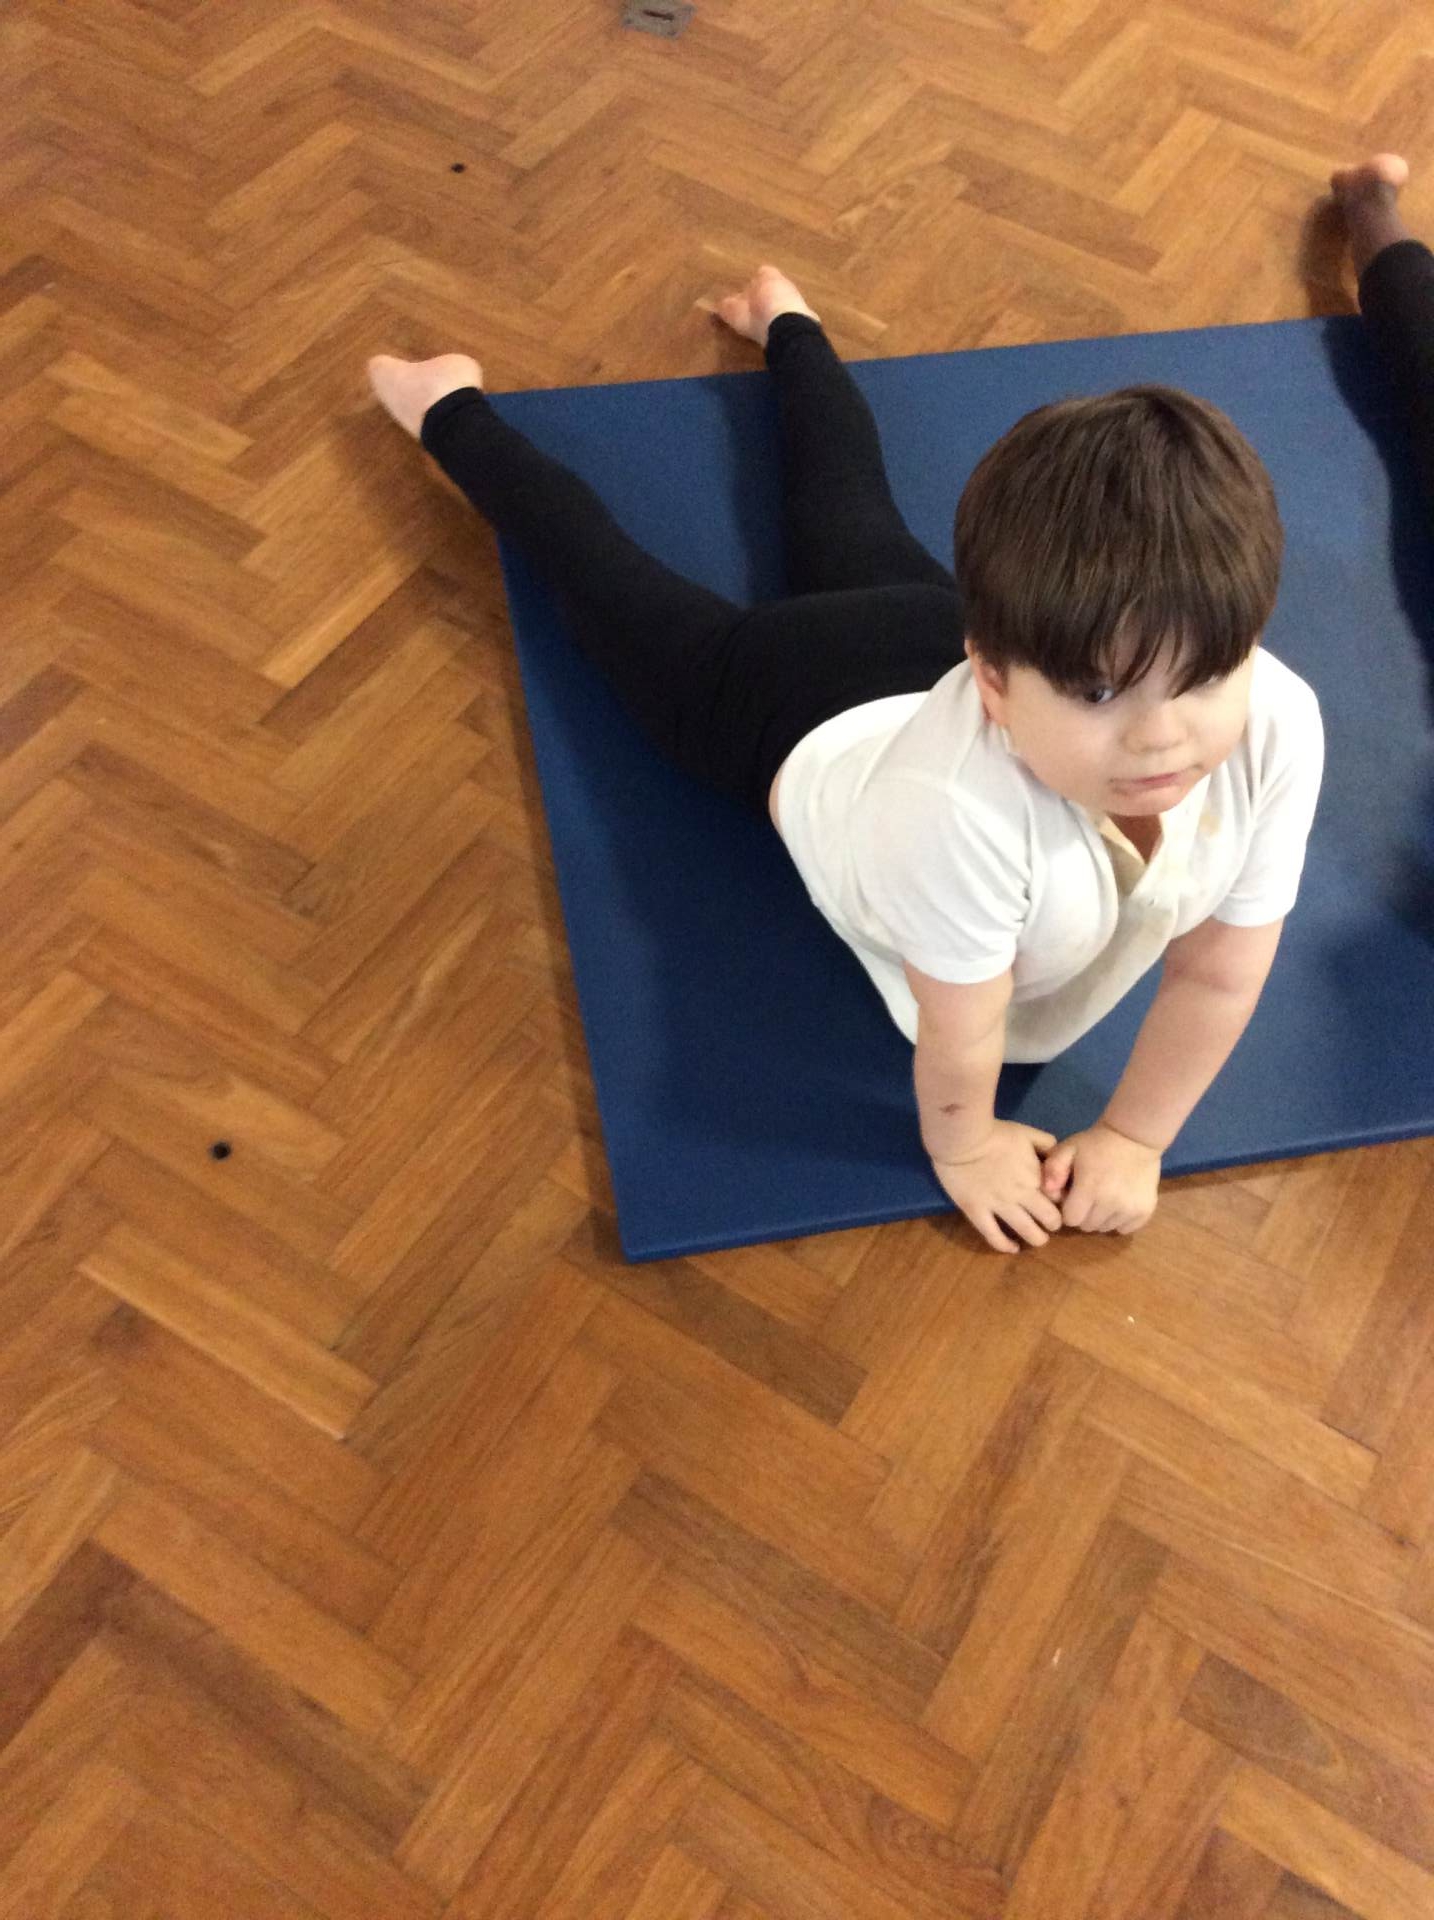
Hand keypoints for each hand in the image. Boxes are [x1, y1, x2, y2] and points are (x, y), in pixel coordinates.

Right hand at [931, 1120, 1064, 1253]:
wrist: (961, 1137)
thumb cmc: (994, 1132)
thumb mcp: (1026, 1132)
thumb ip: (1045, 1143)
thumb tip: (1057, 1155)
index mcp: (1036, 1175)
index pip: (1060, 1198)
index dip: (1062, 1202)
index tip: (1058, 1204)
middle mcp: (1022, 1194)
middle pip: (1050, 1219)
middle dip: (1054, 1223)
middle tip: (1049, 1223)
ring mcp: (999, 1205)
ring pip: (1027, 1232)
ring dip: (1037, 1238)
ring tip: (1037, 1238)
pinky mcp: (977, 1212)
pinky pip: (994, 1236)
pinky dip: (1005, 1246)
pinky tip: (1012, 1248)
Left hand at [1039, 1121, 1161, 1234]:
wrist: (1134, 1137)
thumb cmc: (1097, 1143)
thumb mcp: (1068, 1148)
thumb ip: (1052, 1169)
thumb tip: (1048, 1192)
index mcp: (1089, 1189)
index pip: (1070, 1219)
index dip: (1068, 1209)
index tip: (1073, 1196)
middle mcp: (1111, 1204)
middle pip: (1087, 1226)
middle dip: (1084, 1214)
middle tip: (1088, 1195)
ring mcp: (1130, 1209)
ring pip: (1105, 1228)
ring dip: (1101, 1217)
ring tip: (1104, 1196)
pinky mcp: (1144, 1211)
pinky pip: (1125, 1228)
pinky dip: (1120, 1220)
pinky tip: (1119, 1202)